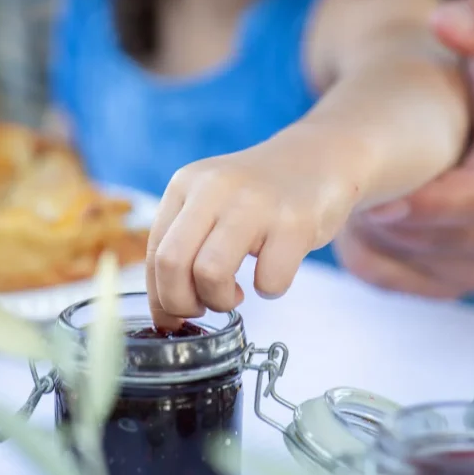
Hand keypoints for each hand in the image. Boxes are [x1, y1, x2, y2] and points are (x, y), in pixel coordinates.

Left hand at [146, 133, 356, 326]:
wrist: (318, 157)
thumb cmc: (259, 194)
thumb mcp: (211, 200)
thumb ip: (184, 241)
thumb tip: (164, 313)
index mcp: (186, 183)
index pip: (155, 251)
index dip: (159, 297)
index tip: (171, 318)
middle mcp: (215, 188)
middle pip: (172, 263)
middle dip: (182, 303)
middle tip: (204, 306)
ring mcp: (255, 203)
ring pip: (211, 274)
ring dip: (221, 300)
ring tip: (236, 293)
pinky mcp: (294, 222)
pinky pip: (269, 281)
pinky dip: (269, 289)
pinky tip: (274, 270)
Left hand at [337, 0, 473, 297]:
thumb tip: (448, 22)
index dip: (437, 204)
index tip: (385, 200)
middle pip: (449, 238)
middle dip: (394, 219)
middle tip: (341, 188)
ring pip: (419, 264)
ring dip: (376, 235)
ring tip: (346, 192)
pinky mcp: (457, 276)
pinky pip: (398, 279)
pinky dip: (366, 254)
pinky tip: (350, 217)